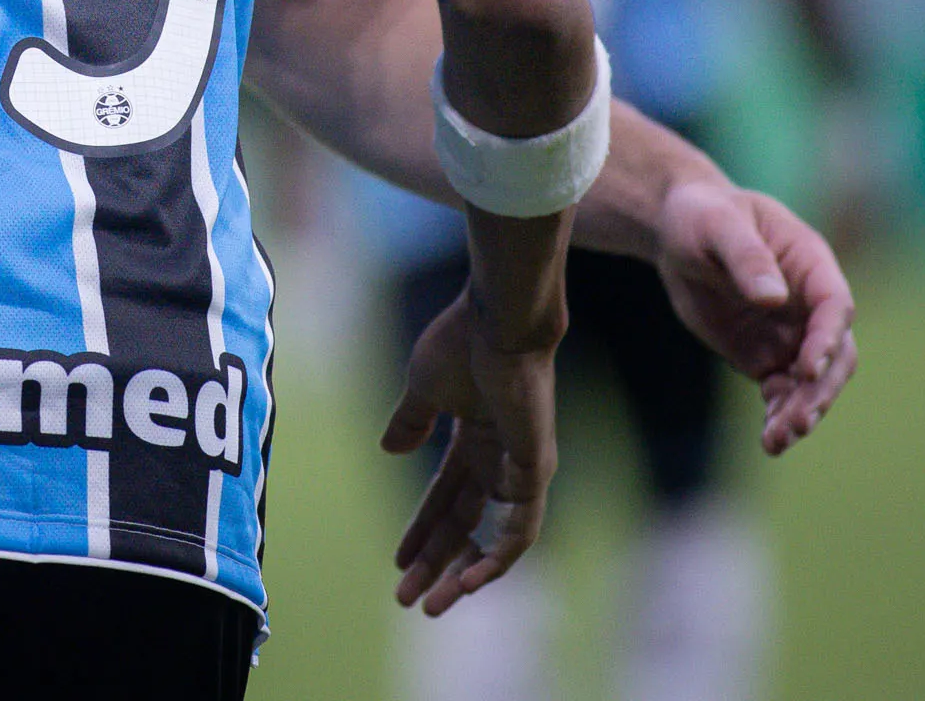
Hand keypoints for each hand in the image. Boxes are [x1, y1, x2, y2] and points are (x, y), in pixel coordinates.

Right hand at [380, 289, 558, 616]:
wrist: (496, 322)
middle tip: (408, 600)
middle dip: (435, 563)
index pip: (446, 498)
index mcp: (475, 440)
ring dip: (463, 573)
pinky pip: (520, 530)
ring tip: (434, 602)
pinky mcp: (534, 470)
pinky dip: (497, 558)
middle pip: (465, 525)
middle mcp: (500, 460)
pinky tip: (469, 580)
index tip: (396, 561)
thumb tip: (390, 450)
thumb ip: (411, 420)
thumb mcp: (423, 388)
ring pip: (494, 538)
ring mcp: (520, 468)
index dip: (422, 531)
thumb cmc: (460, 343)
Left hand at [653, 179, 858, 453]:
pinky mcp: (766, 356)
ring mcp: (792, 334)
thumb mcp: (718, 225)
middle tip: (796, 422)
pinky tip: (769, 439)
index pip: (834, 307)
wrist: (678, 232)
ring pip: (812, 383)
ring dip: (801, 412)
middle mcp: (810, 305)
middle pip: (835, 355)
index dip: (827, 339)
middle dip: (819, 390)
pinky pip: (783, 392)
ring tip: (776, 441)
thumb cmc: (703, 215)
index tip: (807, 368)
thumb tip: (773, 297)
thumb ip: (746, 257)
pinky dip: (779, 415)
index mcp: (811, 265)